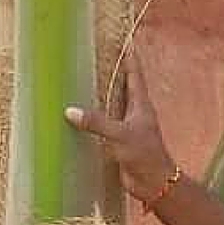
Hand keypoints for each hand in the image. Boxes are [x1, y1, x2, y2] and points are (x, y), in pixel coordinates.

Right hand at [64, 53, 177, 203]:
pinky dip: (95, 119)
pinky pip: (105, 125)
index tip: (122, 42)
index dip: (129, 58)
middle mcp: (135, 112)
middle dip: (113, 73)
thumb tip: (69, 111)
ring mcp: (128, 127)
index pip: (134, 74)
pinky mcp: (120, 142)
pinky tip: (81, 118)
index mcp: (140, 104)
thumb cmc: (144, 154)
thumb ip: (96, 122)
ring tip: (85, 83)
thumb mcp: (119, 134)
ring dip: (102, 96)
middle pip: (123, 87)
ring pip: (113, 106)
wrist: (154, 183)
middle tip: (98, 58)